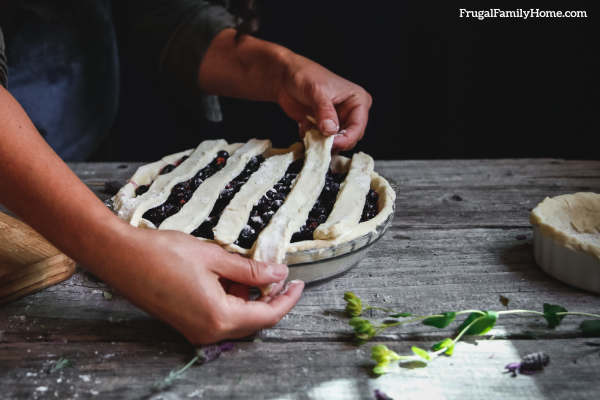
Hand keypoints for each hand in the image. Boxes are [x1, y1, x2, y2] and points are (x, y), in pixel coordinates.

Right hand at [99, 226, 303, 344]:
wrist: (120, 257)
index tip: (299, 283)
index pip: (267, 316)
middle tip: (275, 271)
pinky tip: (227, 276)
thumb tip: (278, 274)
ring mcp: (195, 331)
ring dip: (247, 297)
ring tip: (245, 268)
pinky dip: (230, 299)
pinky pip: (219, 317)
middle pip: (253, 321)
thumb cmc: (164, 253)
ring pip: (236, 319)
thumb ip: (250, 270)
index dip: (287, 299)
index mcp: (219, 317)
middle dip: (267, 297)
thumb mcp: (214, 257)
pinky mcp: (185, 324)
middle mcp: (208, 332)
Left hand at [277, 54, 372, 150]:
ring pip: (336, 143)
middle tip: (318, 140)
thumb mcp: (316, 92)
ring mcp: (337, 121)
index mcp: (357, 101)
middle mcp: (350, 113)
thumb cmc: (304, 76)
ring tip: (309, 130)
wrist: (285, 77)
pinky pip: (322, 142)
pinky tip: (304, 127)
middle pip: (349, 139)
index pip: (358, 127)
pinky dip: (313, 140)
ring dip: (321, 142)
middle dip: (333, 142)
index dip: (346, 139)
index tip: (331, 143)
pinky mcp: (324, 127)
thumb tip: (330, 130)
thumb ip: (324, 112)